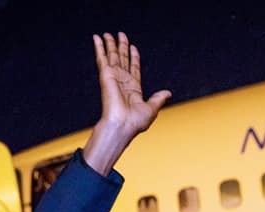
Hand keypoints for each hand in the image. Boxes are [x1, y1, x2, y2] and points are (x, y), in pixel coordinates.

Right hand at [83, 32, 170, 175]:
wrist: (122, 125)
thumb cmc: (135, 122)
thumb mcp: (152, 109)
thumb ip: (158, 98)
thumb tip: (168, 93)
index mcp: (133, 89)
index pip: (133, 68)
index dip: (133, 57)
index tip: (133, 47)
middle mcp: (122, 81)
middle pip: (122, 59)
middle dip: (121, 47)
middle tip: (120, 35)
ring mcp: (113, 77)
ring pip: (111, 56)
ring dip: (110, 44)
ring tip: (108, 33)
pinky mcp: (105, 75)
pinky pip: (101, 58)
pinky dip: (99, 47)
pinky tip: (96, 38)